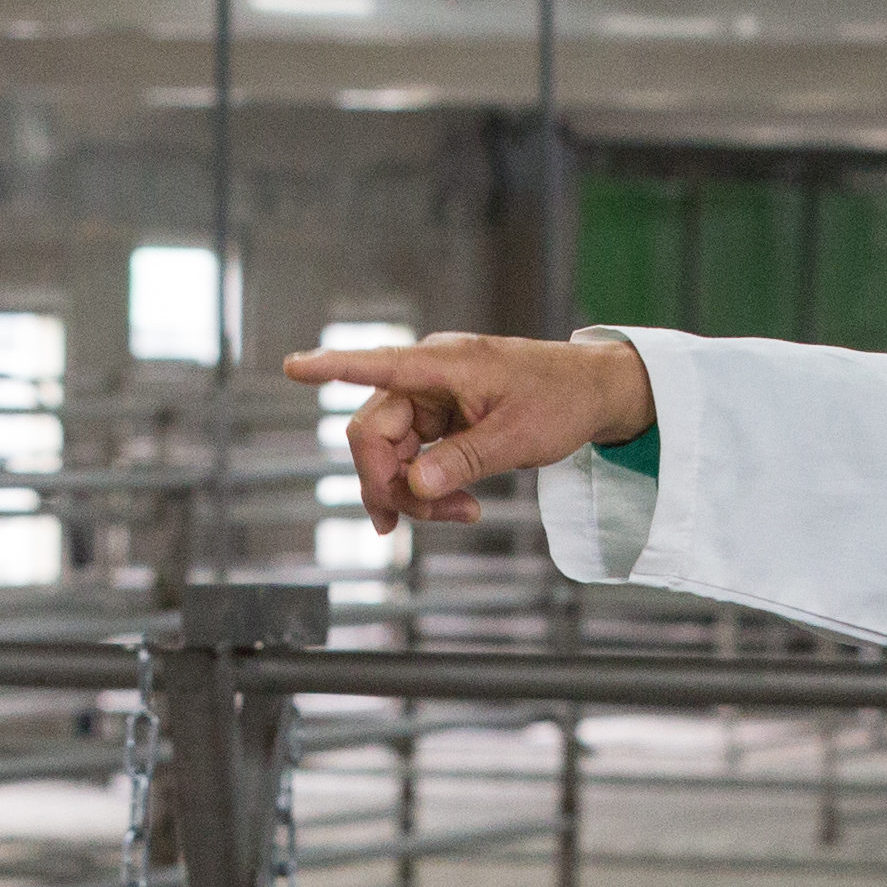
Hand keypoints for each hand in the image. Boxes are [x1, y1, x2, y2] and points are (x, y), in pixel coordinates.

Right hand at [281, 331, 653, 530]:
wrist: (594, 393)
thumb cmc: (561, 399)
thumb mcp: (517, 437)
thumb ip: (464, 461)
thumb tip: (415, 485)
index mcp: (443, 366)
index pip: (377, 365)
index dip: (330, 368)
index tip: (292, 367)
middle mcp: (427, 378)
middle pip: (372, 433)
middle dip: (388, 482)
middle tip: (422, 521)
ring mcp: (432, 399)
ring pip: (390, 453)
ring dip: (412, 492)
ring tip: (459, 514)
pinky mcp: (441, 420)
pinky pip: (414, 458)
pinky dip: (427, 486)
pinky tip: (456, 506)